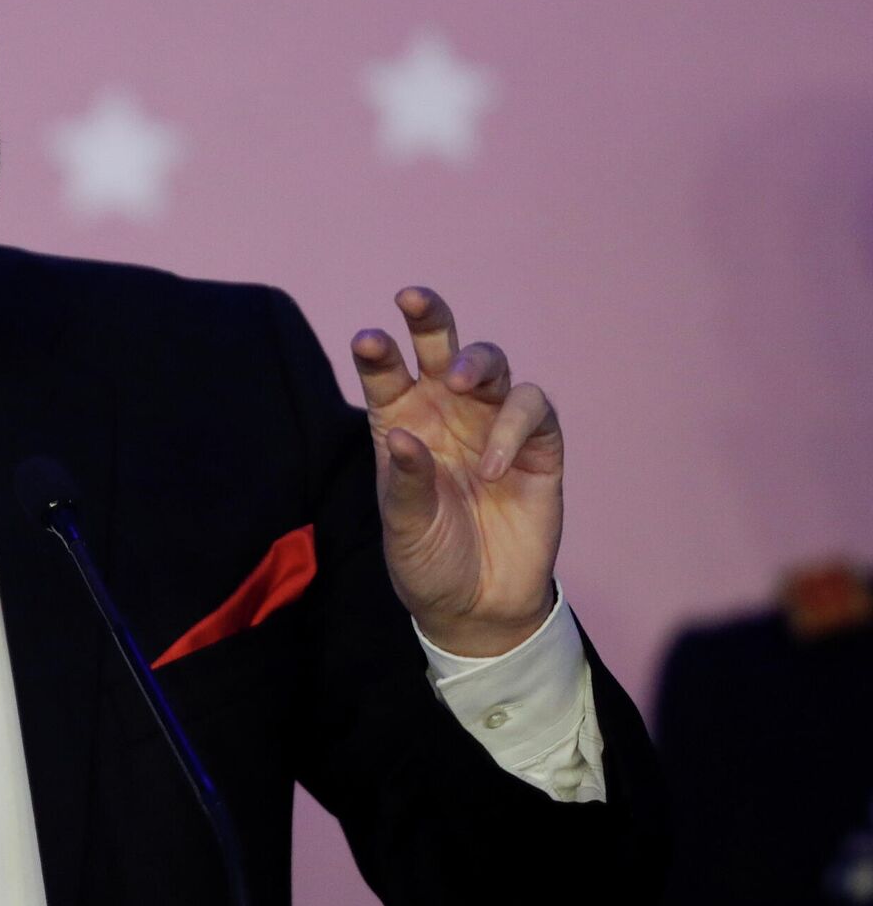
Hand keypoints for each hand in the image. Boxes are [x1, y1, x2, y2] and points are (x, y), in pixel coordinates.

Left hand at [350, 288, 560, 656]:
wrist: (478, 606)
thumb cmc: (428, 559)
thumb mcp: (404, 528)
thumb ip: (405, 483)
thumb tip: (404, 434)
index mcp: (402, 422)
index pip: (386, 374)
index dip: (378, 352)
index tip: (367, 340)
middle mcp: (446, 413)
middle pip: (442, 348)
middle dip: (430, 317)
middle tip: (413, 299)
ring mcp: (492, 424)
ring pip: (491, 365)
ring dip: (477, 362)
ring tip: (463, 385)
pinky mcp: (538, 447)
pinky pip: (533, 410)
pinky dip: (514, 424)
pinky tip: (492, 465)